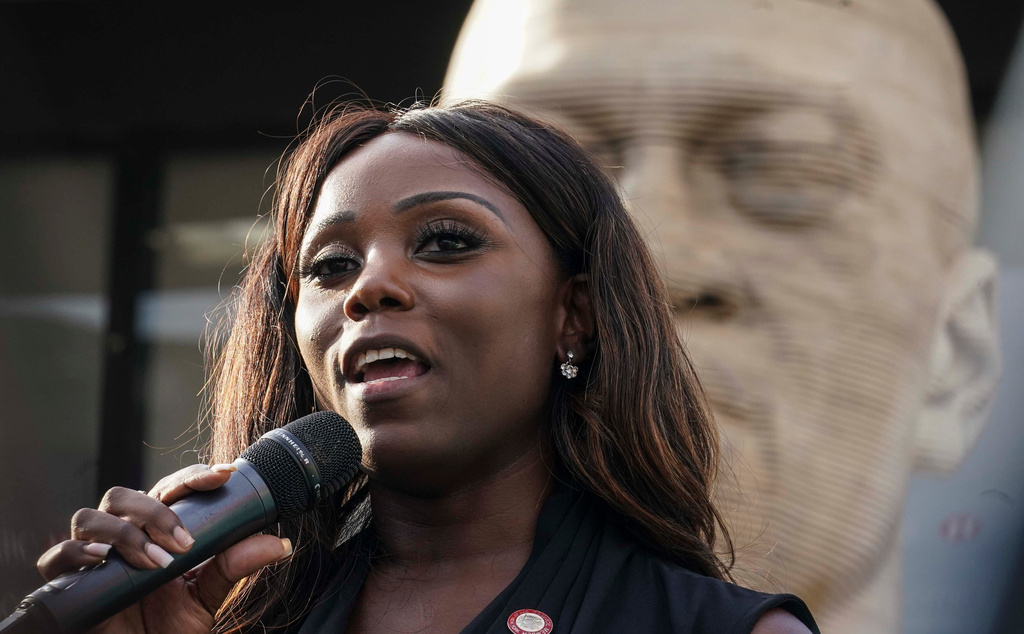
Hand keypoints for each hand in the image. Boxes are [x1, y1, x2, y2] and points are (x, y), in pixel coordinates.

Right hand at [36, 464, 290, 632]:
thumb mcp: (206, 597)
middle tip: (185, 543)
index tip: (226, 474)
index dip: (194, 476)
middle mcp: (121, 536)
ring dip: (126, 533)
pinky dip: (77, 553)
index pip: (170, 490)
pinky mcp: (67, 584)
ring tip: (155, 563)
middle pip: (126, 495)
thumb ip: (234, 567)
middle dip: (156, 510)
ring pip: (91, 516)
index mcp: (155, 532)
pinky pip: (57, 557)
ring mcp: (92, 557)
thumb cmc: (165, 629)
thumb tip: (279, 544)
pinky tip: (104, 561)